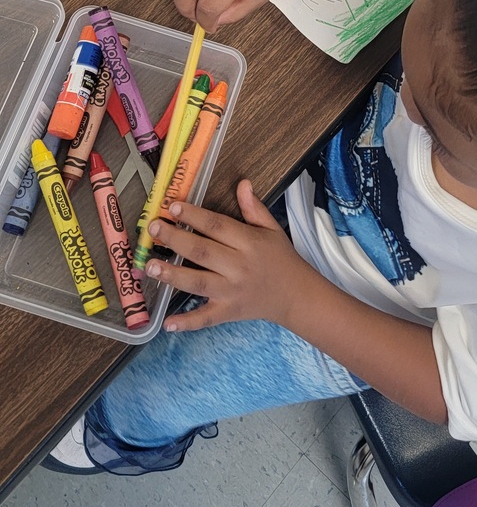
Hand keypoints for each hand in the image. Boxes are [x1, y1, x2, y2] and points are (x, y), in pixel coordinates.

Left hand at [145, 180, 311, 330]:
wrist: (296, 296)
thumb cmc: (281, 259)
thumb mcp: (272, 229)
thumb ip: (254, 208)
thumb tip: (242, 184)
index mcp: (249, 243)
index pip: (217, 226)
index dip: (194, 216)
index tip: (172, 206)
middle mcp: (239, 267)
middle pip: (203, 251)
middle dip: (175, 240)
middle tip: (153, 229)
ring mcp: (232, 292)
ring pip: (199, 282)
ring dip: (173, 275)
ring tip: (149, 267)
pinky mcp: (228, 311)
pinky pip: (206, 318)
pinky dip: (187, 322)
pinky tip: (168, 323)